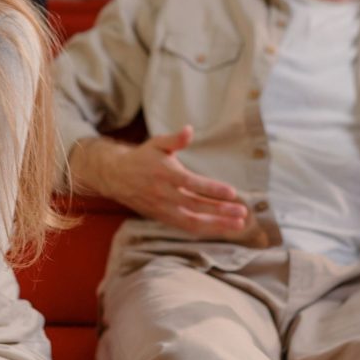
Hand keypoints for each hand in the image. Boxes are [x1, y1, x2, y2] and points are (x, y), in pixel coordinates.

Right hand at [94, 126, 248, 235]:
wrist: (116, 177)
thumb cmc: (142, 157)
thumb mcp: (156, 143)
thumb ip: (174, 139)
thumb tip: (189, 130)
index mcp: (165, 174)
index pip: (191, 184)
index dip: (212, 189)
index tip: (232, 192)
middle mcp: (164, 194)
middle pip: (195, 206)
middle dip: (220, 211)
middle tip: (242, 212)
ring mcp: (163, 209)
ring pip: (192, 222)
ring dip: (217, 225)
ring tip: (239, 224)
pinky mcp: (163, 218)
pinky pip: (186, 227)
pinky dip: (205, 230)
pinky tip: (223, 228)